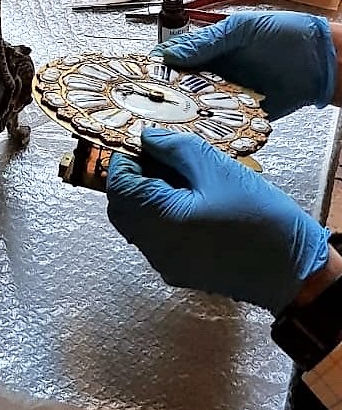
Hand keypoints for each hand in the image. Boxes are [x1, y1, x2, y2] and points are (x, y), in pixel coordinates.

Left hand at [106, 128, 330, 314]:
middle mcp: (154, 246)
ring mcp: (165, 263)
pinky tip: (188, 202)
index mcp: (160, 219)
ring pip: (135, 224)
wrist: (292, 270)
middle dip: (132, 178)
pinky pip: (153, 238)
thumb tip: (147, 138)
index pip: (118, 184)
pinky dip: (158, 216)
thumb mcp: (216, 168)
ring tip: (179, 179)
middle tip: (161, 159)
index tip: (148, 145)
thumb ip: (175, 148)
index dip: (126, 159)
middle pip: (120, 206)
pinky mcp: (178, 272)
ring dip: (144, 197)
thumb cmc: (259, 216)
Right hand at [151, 11, 335, 119]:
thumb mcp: (240, 29)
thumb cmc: (285, 34)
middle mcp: (213, 75)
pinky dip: (210, 134)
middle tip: (147, 113)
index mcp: (207, 50)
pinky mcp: (242, 118)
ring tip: (168, 129)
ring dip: (185, 121)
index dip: (155, 73)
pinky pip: (222, 128)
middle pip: (180, 92)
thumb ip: (205, 42)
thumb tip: (168, 53)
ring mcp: (227, 98)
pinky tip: (197, 139)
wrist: (320, 61)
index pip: (172, 63)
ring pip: (197, 113)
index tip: (138, 84)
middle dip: (165, 103)